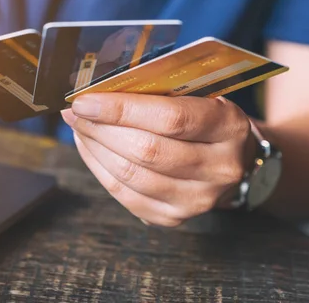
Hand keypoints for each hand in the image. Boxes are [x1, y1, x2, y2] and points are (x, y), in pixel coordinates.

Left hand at [61, 93, 252, 226]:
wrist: (233, 158)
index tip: (84, 100)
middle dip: (100, 129)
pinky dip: (99, 170)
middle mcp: (219, 168)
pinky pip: (124, 196)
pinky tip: (90, 149)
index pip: (169, 118)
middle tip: (75, 113)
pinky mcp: (174, 217)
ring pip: (131, 176)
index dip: (120, 109)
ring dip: (95, 149)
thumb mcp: (196, 94)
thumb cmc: (205, 117)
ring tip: (80, 128)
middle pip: (146, 151)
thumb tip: (97, 91)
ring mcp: (197, 199)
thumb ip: (155, 92)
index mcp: (227, 127)